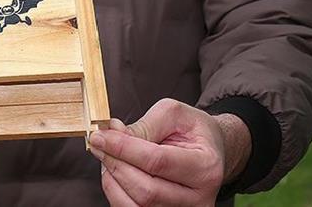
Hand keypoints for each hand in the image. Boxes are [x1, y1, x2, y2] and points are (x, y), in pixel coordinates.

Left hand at [89, 98, 249, 205]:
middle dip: (115, 164)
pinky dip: (116, 191)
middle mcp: (199, 198)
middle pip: (145, 190)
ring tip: (108, 155)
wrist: (212, 151)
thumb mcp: (174, 114)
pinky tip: (115, 171)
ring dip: (113, 180)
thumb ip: (144, 125)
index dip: (123, 149)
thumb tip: (113, 135)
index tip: (100, 136)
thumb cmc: (193, 131)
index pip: (157, 162)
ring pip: (136, 205)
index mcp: (206, 167)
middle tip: (99, 143)